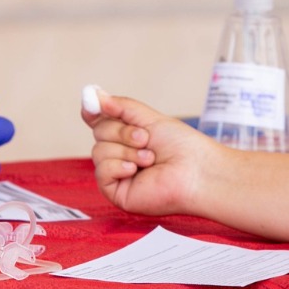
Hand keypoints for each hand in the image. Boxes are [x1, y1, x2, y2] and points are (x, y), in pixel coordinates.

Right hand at [82, 91, 218, 216]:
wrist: (196, 171)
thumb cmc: (182, 147)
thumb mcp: (149, 118)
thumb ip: (120, 106)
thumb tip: (93, 95)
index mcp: (127, 136)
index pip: (100, 121)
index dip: (94, 111)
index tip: (92, 103)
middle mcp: (120, 154)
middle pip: (98, 132)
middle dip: (122, 132)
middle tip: (145, 138)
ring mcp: (118, 173)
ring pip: (98, 151)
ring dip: (126, 150)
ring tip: (149, 158)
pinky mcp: (116, 192)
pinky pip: (101, 171)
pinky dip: (118, 166)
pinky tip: (136, 170)